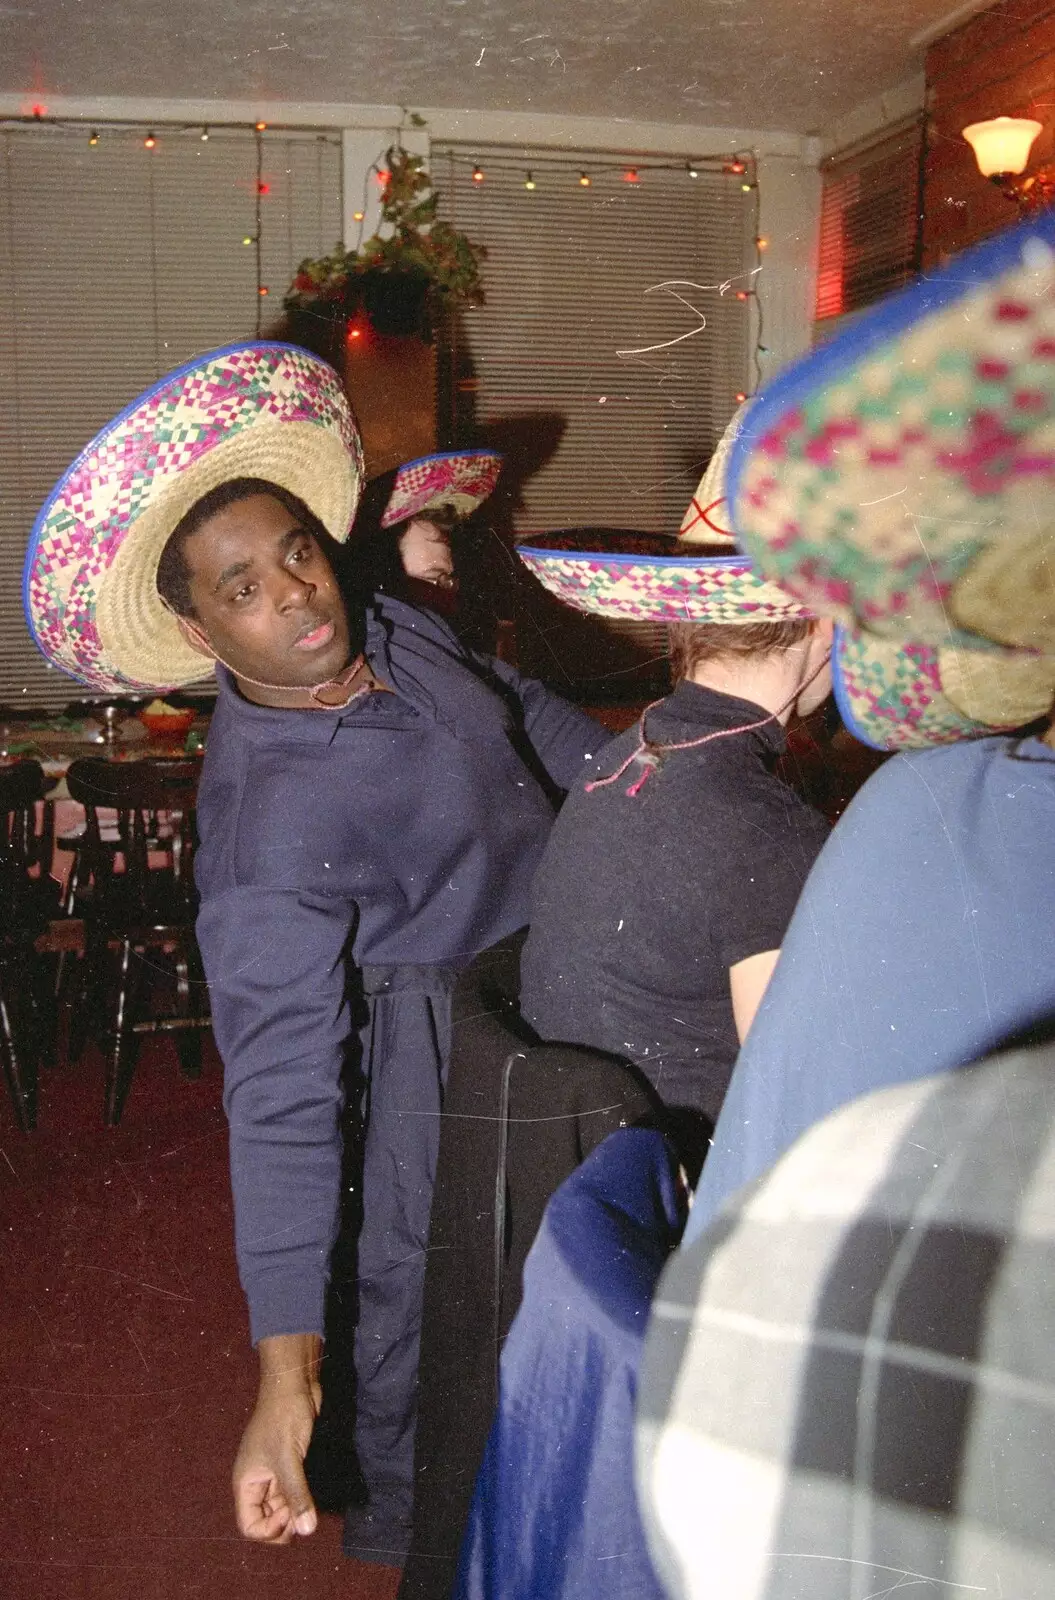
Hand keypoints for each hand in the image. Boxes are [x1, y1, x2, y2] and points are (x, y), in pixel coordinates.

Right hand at [233, 1333, 322, 1543]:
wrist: (294, 1385)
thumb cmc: (284, 1418)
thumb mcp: (290, 1459)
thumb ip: (297, 1495)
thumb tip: (307, 1530)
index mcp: (246, 1483)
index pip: (250, 1526)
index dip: (270, 1529)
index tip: (289, 1513)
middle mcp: (256, 1482)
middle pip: (265, 1521)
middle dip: (284, 1523)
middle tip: (301, 1508)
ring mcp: (272, 1474)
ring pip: (279, 1508)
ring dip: (293, 1511)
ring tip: (307, 1498)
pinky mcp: (288, 1465)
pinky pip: (290, 1493)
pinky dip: (300, 1498)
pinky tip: (311, 1492)